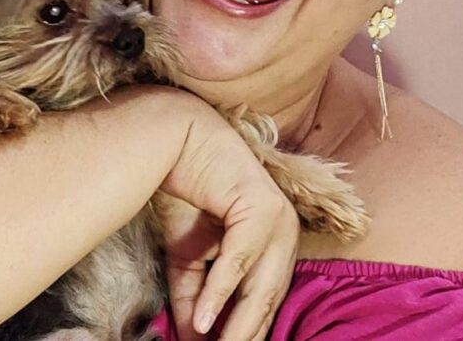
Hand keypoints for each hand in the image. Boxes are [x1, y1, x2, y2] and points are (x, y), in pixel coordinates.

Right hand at [159, 107, 299, 340]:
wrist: (177, 140)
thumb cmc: (187, 192)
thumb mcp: (189, 256)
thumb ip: (194, 295)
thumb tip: (192, 337)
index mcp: (278, 245)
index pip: (267, 304)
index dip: (246, 334)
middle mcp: (286, 234)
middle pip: (266, 302)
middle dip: (243, 338)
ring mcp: (279, 220)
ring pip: (258, 287)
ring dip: (235, 327)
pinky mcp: (261, 208)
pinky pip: (239, 259)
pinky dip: (218, 292)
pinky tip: (202, 319)